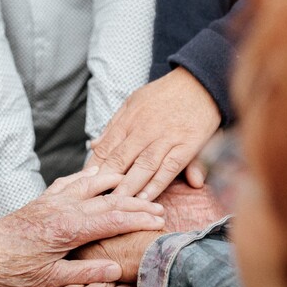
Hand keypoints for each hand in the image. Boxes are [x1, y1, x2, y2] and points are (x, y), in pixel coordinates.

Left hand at [0, 166, 165, 286]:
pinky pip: (70, 182)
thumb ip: (84, 272)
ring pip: (91, 186)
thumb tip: (116, 269)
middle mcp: (64, 209)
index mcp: (69, 229)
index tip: (159, 221)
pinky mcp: (43, 200)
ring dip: (116, 185)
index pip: (114, 220)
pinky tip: (97, 174)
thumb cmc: (12, 270)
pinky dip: (87, 176)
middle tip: (159, 208)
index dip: (139, 219)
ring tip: (135, 184)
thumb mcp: (49, 279)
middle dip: (136, 203)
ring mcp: (53, 201)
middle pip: (109, 201)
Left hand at [86, 67, 219, 199]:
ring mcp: (166, 138)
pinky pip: (170, 168)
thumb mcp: (134, 102)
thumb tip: (93, 145)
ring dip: (129, 187)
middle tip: (96, 201)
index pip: (107, 148)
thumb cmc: (164, 94)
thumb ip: (114, 126)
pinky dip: (157, 184)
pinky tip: (146, 198)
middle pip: (121, 159)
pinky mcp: (187, 145)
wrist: (200, 83)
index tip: (85, 185)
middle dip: (106, 181)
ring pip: (143, 166)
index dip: (95, 168)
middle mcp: (145, 129)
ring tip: (118, 204)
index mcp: (129, 119)